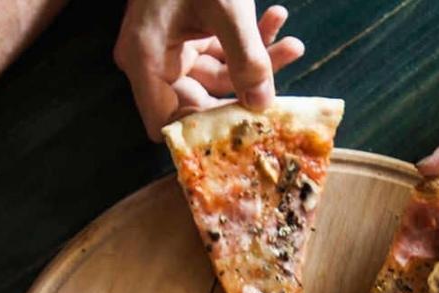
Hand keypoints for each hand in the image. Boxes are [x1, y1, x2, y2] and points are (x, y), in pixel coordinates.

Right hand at [115, 0, 306, 139]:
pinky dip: (250, 38)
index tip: (244, 134)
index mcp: (145, 59)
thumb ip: (247, 58)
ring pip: (220, 72)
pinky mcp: (189, 31)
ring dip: (258, 60)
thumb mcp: (226, 9)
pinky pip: (221, 49)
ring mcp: (171, 44)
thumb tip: (263, 106)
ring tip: (294, 44)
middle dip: (245, 91)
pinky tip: (277, 18)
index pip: (165, 123)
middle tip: (284, 92)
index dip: (201, 134)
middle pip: (200, 100)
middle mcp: (152, 58)